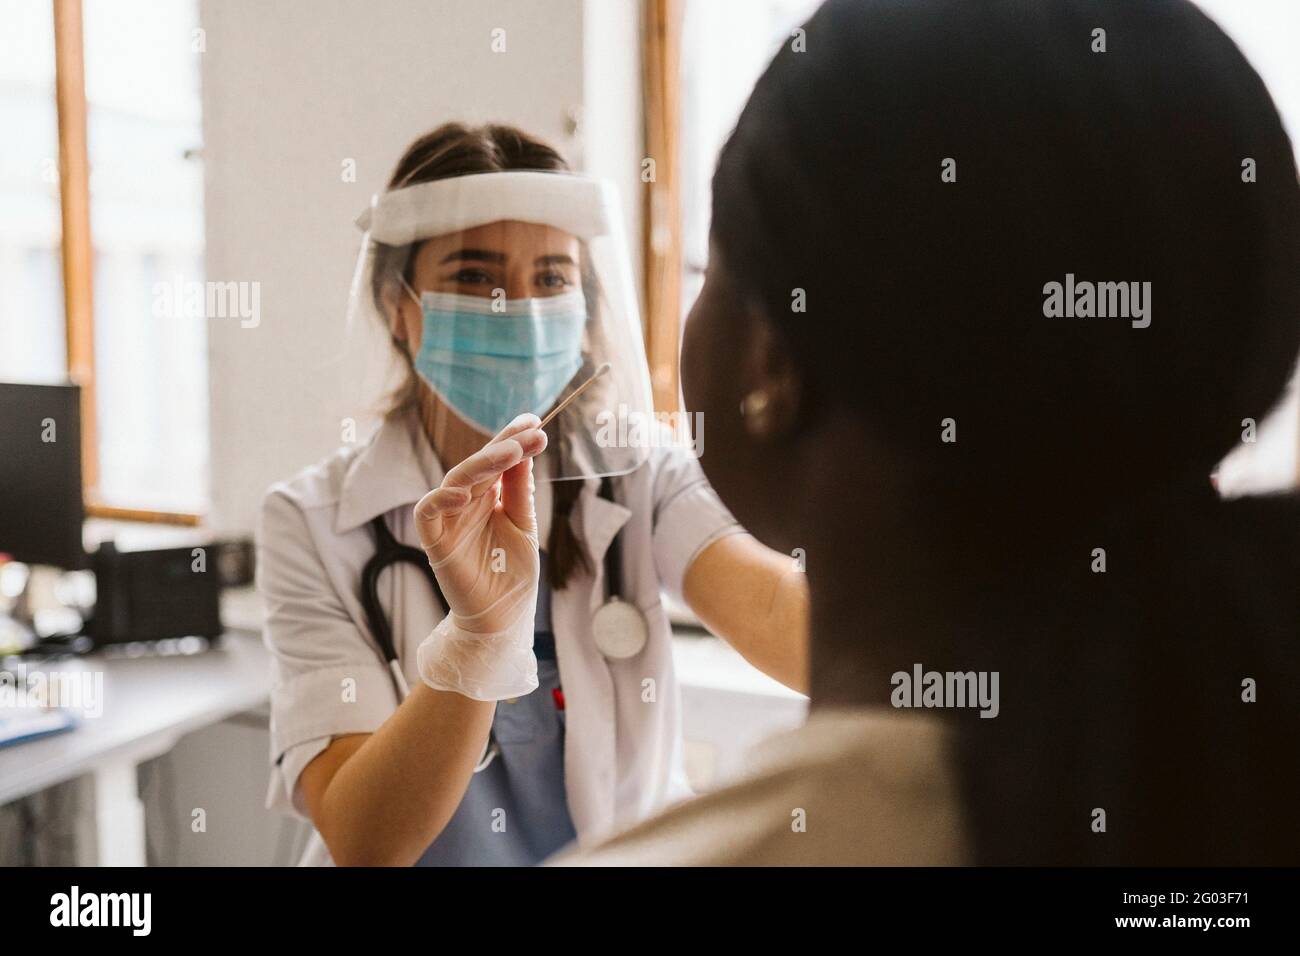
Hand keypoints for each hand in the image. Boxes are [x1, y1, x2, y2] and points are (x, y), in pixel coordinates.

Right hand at [414, 414, 547, 633]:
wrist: (503, 616)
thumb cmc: (512, 572)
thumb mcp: (523, 525)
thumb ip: (518, 492)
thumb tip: (524, 452)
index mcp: (488, 496)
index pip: (497, 461)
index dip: (512, 439)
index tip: (534, 421)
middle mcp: (466, 502)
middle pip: (479, 465)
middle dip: (505, 446)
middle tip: (532, 433)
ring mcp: (449, 519)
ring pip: (456, 480)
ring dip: (482, 464)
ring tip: (510, 452)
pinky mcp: (435, 540)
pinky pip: (428, 513)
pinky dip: (441, 499)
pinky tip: (463, 490)